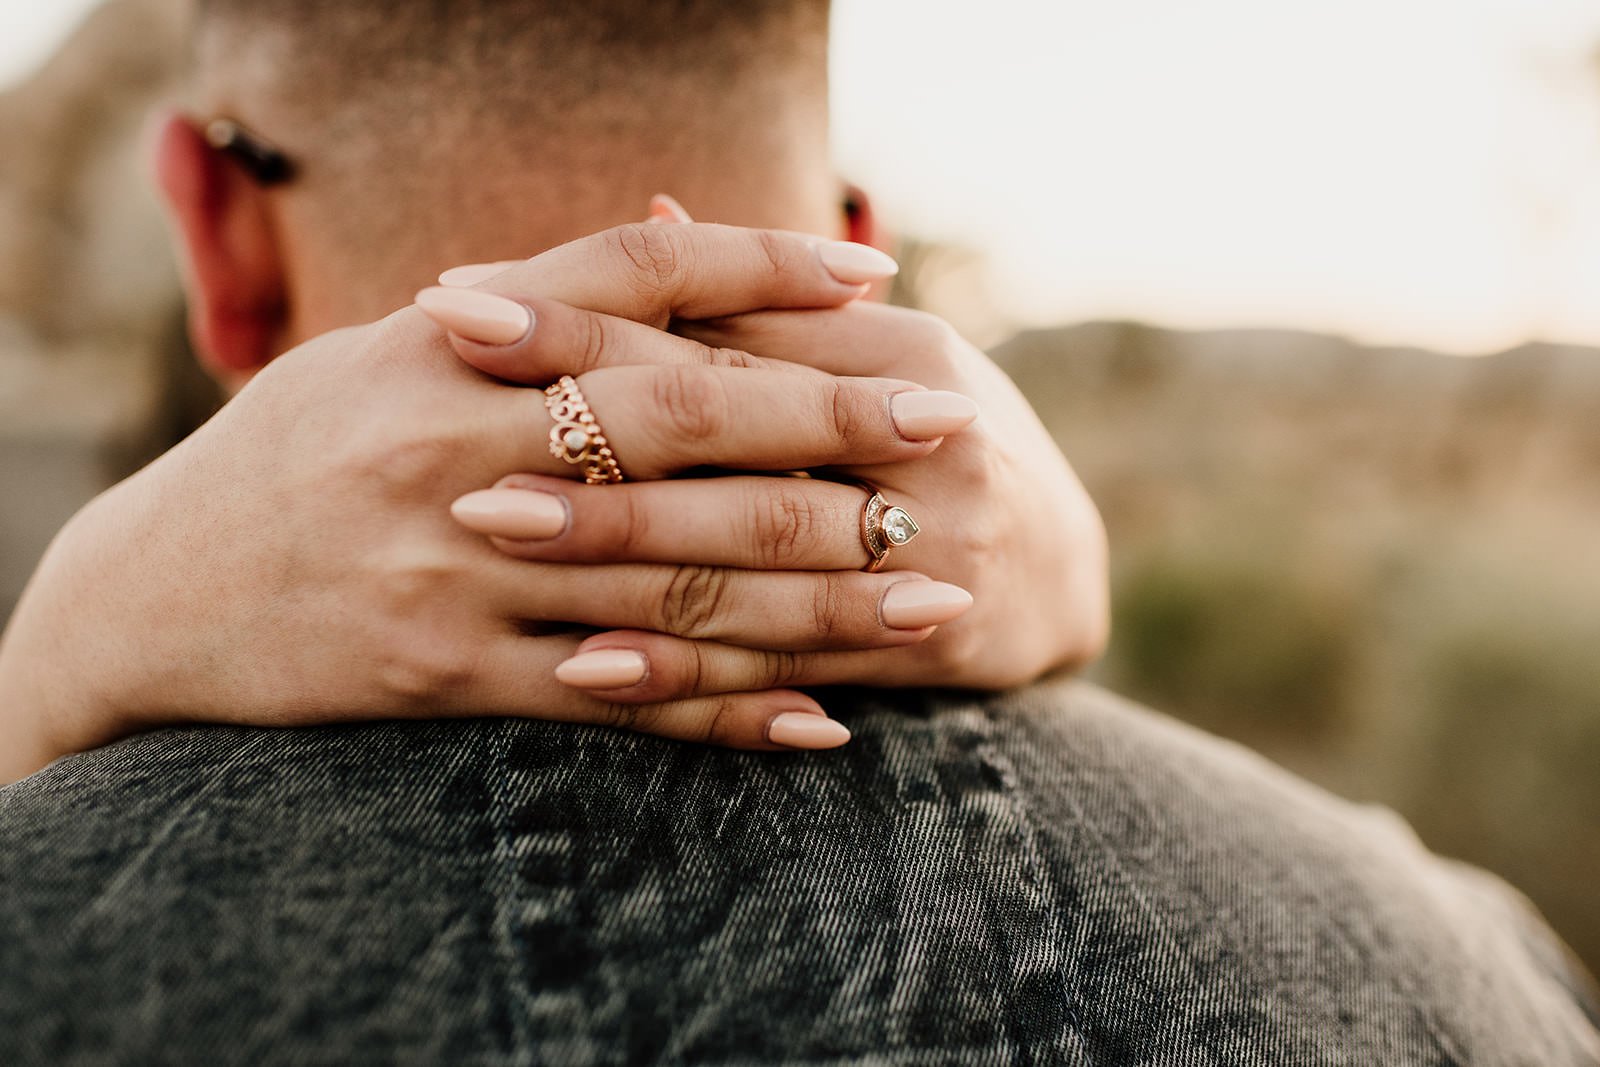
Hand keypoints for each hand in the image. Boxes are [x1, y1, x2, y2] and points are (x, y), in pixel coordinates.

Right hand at [0, 224, 944, 780]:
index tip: (876, 293)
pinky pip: (614, 707)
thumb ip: (535, 307)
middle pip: (683, 433)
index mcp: (448, 351)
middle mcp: (457, 454)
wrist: (153, 597)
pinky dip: (723, 713)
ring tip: (934, 598)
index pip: (637, 292)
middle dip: (832, 435)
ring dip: (817, 593)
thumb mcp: (389, 350)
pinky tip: (821, 722)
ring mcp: (455, 579)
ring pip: (674, 584)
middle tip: (954, 435)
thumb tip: (686, 245)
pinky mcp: (448, 684)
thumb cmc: (294, 451)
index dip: (764, 280)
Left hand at [432, 232, 1107, 703]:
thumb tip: (648, 211)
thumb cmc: (937, 445)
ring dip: (616, 541)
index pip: (727, 325)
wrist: (1063, 575)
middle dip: (584, 420)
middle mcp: (927, 439)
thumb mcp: (877, 360)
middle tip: (449, 410)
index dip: (590, 316)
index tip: (463, 305)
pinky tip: (586, 668)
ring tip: (490, 529)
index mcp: (905, 355)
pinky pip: (786, 656)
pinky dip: (687, 668)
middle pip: (732, 424)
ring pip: (750, 546)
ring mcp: (939, 546)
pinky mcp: (936, 644)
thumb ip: (766, 306)